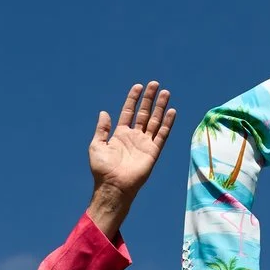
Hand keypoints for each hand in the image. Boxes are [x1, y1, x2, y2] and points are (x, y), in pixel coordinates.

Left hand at [84, 82, 175, 241]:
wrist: (113, 186)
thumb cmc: (102, 169)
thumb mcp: (97, 145)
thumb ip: (102, 128)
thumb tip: (104, 112)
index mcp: (120, 133)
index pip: (129, 111)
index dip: (133, 99)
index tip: (138, 86)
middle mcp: (134, 136)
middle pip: (144, 113)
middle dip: (149, 98)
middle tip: (155, 84)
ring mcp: (144, 143)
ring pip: (154, 120)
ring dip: (160, 107)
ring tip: (166, 93)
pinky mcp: (153, 151)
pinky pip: (162, 135)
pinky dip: (167, 123)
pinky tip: (171, 111)